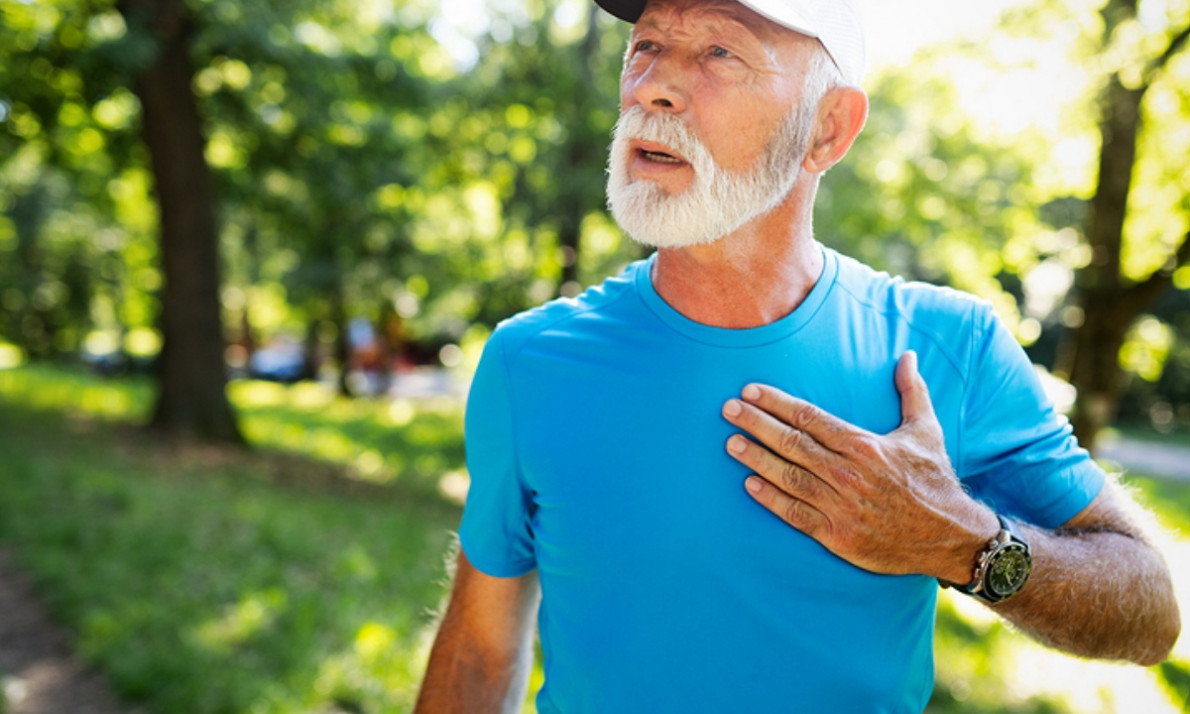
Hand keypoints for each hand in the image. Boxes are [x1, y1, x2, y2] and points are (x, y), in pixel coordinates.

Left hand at [721, 351, 997, 580]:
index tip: (751, 391)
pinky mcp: (838, 536)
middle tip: (728, 409)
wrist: (950, 536)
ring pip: (788, 477)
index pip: (810, 417)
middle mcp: (849, 473)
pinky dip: (771, 500)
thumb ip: (911, 391)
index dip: (777, 403)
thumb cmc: (934, 480)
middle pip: (792, 443)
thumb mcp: (926, 431)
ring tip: (730, 444)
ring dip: (756, 458)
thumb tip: (908, 355)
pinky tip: (749, 485)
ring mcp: (841, 506)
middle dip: (756, 423)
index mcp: (865, 445)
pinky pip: (796, 515)